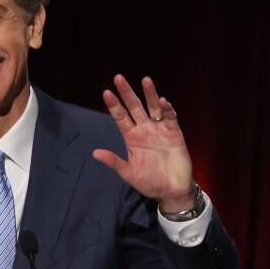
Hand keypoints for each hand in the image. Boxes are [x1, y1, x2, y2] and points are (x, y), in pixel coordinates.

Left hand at [92, 75, 195, 211]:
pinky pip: (170, 118)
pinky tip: (163, 102)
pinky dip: (167, 109)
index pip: (120, 117)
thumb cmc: (149, 182)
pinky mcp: (174, 133)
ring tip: (145, 80)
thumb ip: (114, 162)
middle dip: (127, 93)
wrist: (172, 191)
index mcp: (131, 137)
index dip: (114, 105)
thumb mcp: (129, 174)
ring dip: (149, 94)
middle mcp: (144, 129)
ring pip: (153, 108)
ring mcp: (159, 129)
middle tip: (118, 77)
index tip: (106, 92)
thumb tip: (95, 153)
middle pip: (134, 107)